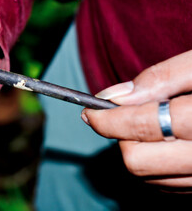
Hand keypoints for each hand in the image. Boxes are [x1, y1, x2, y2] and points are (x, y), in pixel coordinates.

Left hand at [82, 50, 191, 190]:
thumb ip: (164, 76)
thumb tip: (114, 96)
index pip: (144, 126)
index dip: (109, 119)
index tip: (90, 111)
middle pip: (138, 161)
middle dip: (121, 137)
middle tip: (123, 116)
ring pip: (150, 178)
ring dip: (136, 150)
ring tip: (152, 124)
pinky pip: (170, 185)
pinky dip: (156, 166)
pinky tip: (168, 142)